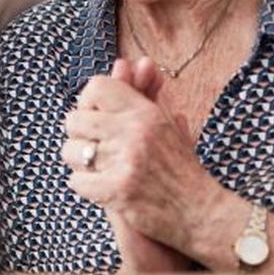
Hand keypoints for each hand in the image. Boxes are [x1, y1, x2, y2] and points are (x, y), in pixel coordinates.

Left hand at [62, 58, 208, 265]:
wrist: (202, 212)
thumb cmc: (183, 168)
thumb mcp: (168, 124)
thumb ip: (145, 94)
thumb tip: (127, 62)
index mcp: (146, 113)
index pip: (96, 87)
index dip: (89, 102)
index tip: (96, 119)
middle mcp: (134, 132)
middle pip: (75, 119)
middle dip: (78, 135)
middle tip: (93, 147)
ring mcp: (125, 161)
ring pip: (71, 151)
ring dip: (79, 163)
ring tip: (97, 169)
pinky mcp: (118, 190)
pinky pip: (77, 181)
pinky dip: (85, 186)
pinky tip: (100, 188)